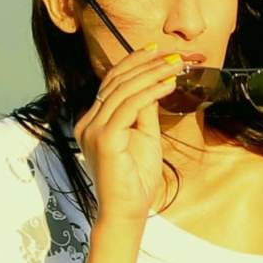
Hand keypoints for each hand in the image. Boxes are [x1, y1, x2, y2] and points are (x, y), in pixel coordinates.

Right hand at [74, 45, 183, 224]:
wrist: (127, 212)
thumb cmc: (136, 180)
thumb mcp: (144, 136)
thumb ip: (144, 110)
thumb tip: (155, 83)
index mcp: (92, 121)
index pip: (110, 82)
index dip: (132, 62)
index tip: (155, 49)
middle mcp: (87, 122)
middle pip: (116, 81)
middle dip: (146, 64)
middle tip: (173, 55)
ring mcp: (92, 130)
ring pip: (123, 90)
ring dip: (152, 74)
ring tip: (176, 66)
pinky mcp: (104, 139)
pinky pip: (129, 107)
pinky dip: (151, 92)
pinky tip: (168, 84)